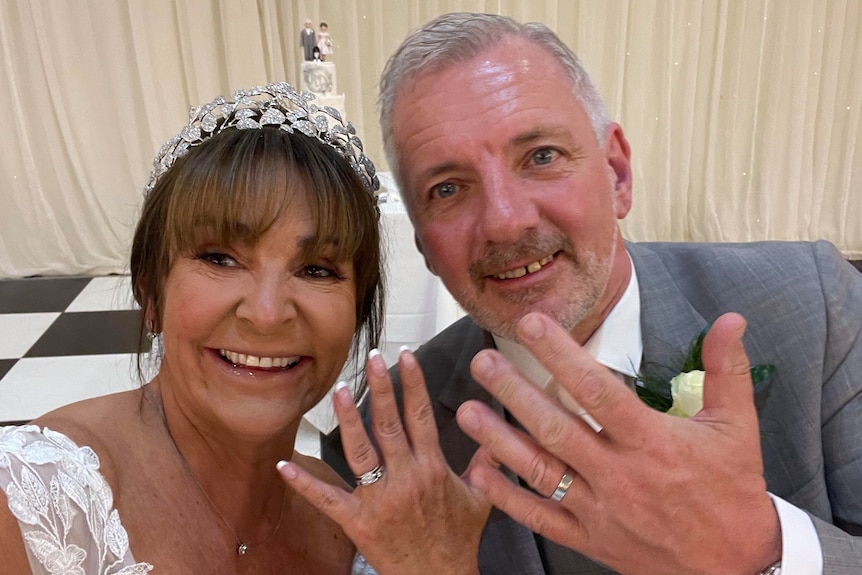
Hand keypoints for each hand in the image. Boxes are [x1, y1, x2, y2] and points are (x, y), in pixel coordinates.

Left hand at [279, 348, 489, 574]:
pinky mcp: (358, 522)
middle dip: (380, 388)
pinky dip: (304, 483)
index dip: (413, 384)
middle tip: (371, 358)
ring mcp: (379, 500)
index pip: (421, 417)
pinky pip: (327, 499)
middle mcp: (406, 479)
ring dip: (347, 419)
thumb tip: (495, 437)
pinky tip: (285, 464)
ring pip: (360, 452)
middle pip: (389, 425)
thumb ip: (486, 465)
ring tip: (338, 389)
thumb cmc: (458, 542)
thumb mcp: (481, 500)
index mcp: (433, 470)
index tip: (405, 357)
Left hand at [456, 312, 781, 574]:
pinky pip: (540, 517)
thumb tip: (731, 320)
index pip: (597, 390)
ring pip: (540, 471)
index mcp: (652, 442)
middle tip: (483, 361)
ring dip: (499, 440)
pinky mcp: (589, 538)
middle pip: (557, 428)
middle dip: (515, 393)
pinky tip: (479, 470)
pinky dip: (506, 496)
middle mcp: (619, 474)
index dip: (562, 356)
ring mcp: (600, 509)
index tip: (533, 325)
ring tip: (466, 410)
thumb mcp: (737, 427)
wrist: (736, 567)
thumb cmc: (732, 492)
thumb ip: (726, 371)